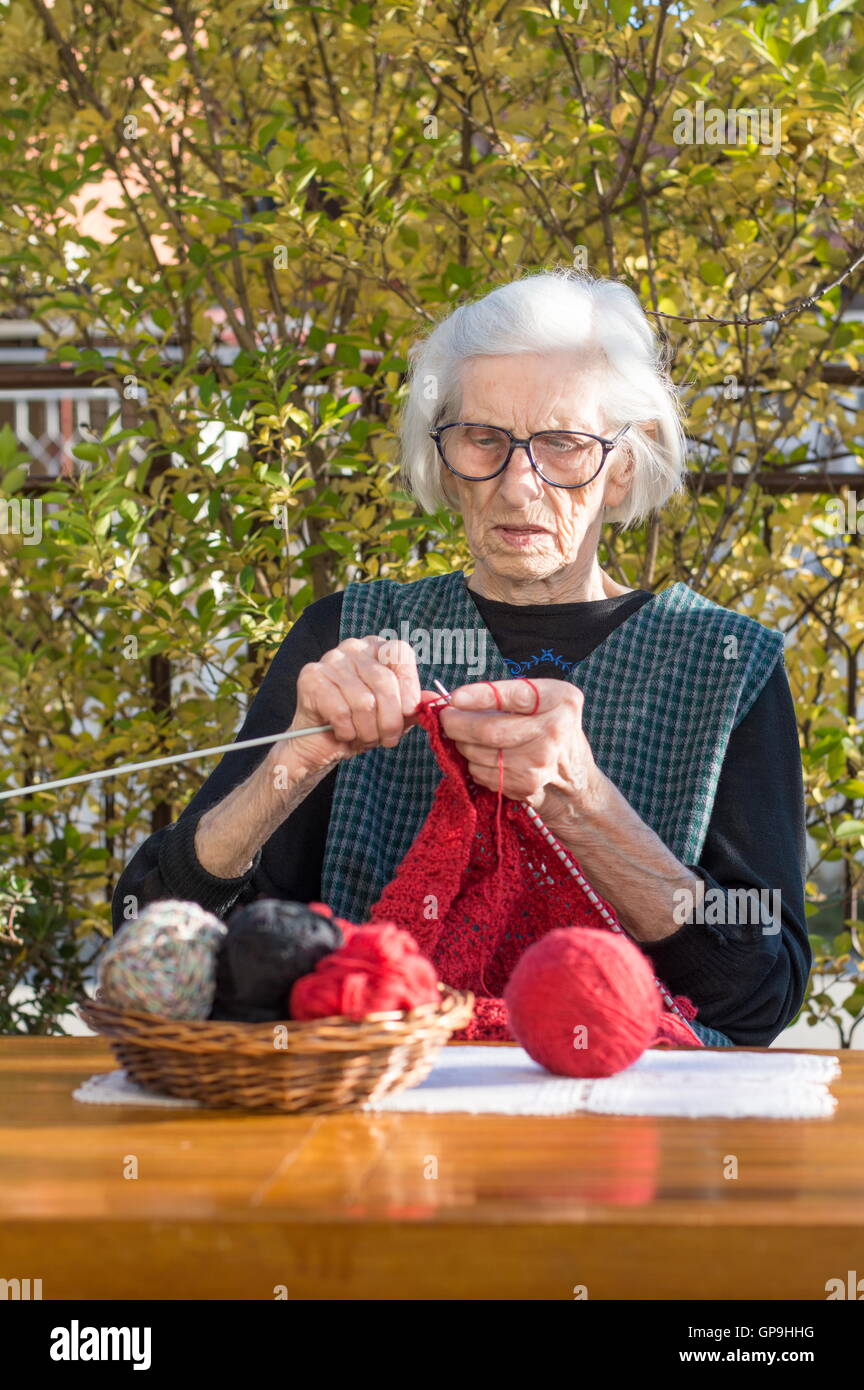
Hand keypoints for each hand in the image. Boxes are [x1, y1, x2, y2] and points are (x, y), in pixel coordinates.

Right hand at [275, 635, 428, 776]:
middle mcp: (353, 648)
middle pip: (384, 681)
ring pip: (364, 702)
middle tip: (388, 739)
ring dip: (368, 731)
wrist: (321, 743)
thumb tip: (432, 699)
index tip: (410, 711)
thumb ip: (413, 705)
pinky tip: (344, 734)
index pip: (400, 653)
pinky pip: (341, 711)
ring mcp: (329, 660)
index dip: (409, 684)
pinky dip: (348, 732)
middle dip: (390, 720)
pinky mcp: (310, 678)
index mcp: (376, 649)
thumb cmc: (360, 724)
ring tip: (364, 738)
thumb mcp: (393, 715)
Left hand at [439, 677, 602, 821]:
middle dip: (457, 724)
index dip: (481, 696)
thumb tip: (438, 697)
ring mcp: (541, 762)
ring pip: (479, 753)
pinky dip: (473, 764)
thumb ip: (495, 692)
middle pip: (490, 730)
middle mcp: (555, 731)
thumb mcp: (534, 699)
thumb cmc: (544, 726)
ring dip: (463, 744)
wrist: (570, 772)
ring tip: (466, 736)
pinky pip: (482, 772)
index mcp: (560, 700)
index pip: (516, 696)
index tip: (455, 698)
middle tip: (446, 718)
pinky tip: (483, 756)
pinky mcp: (526, 784)